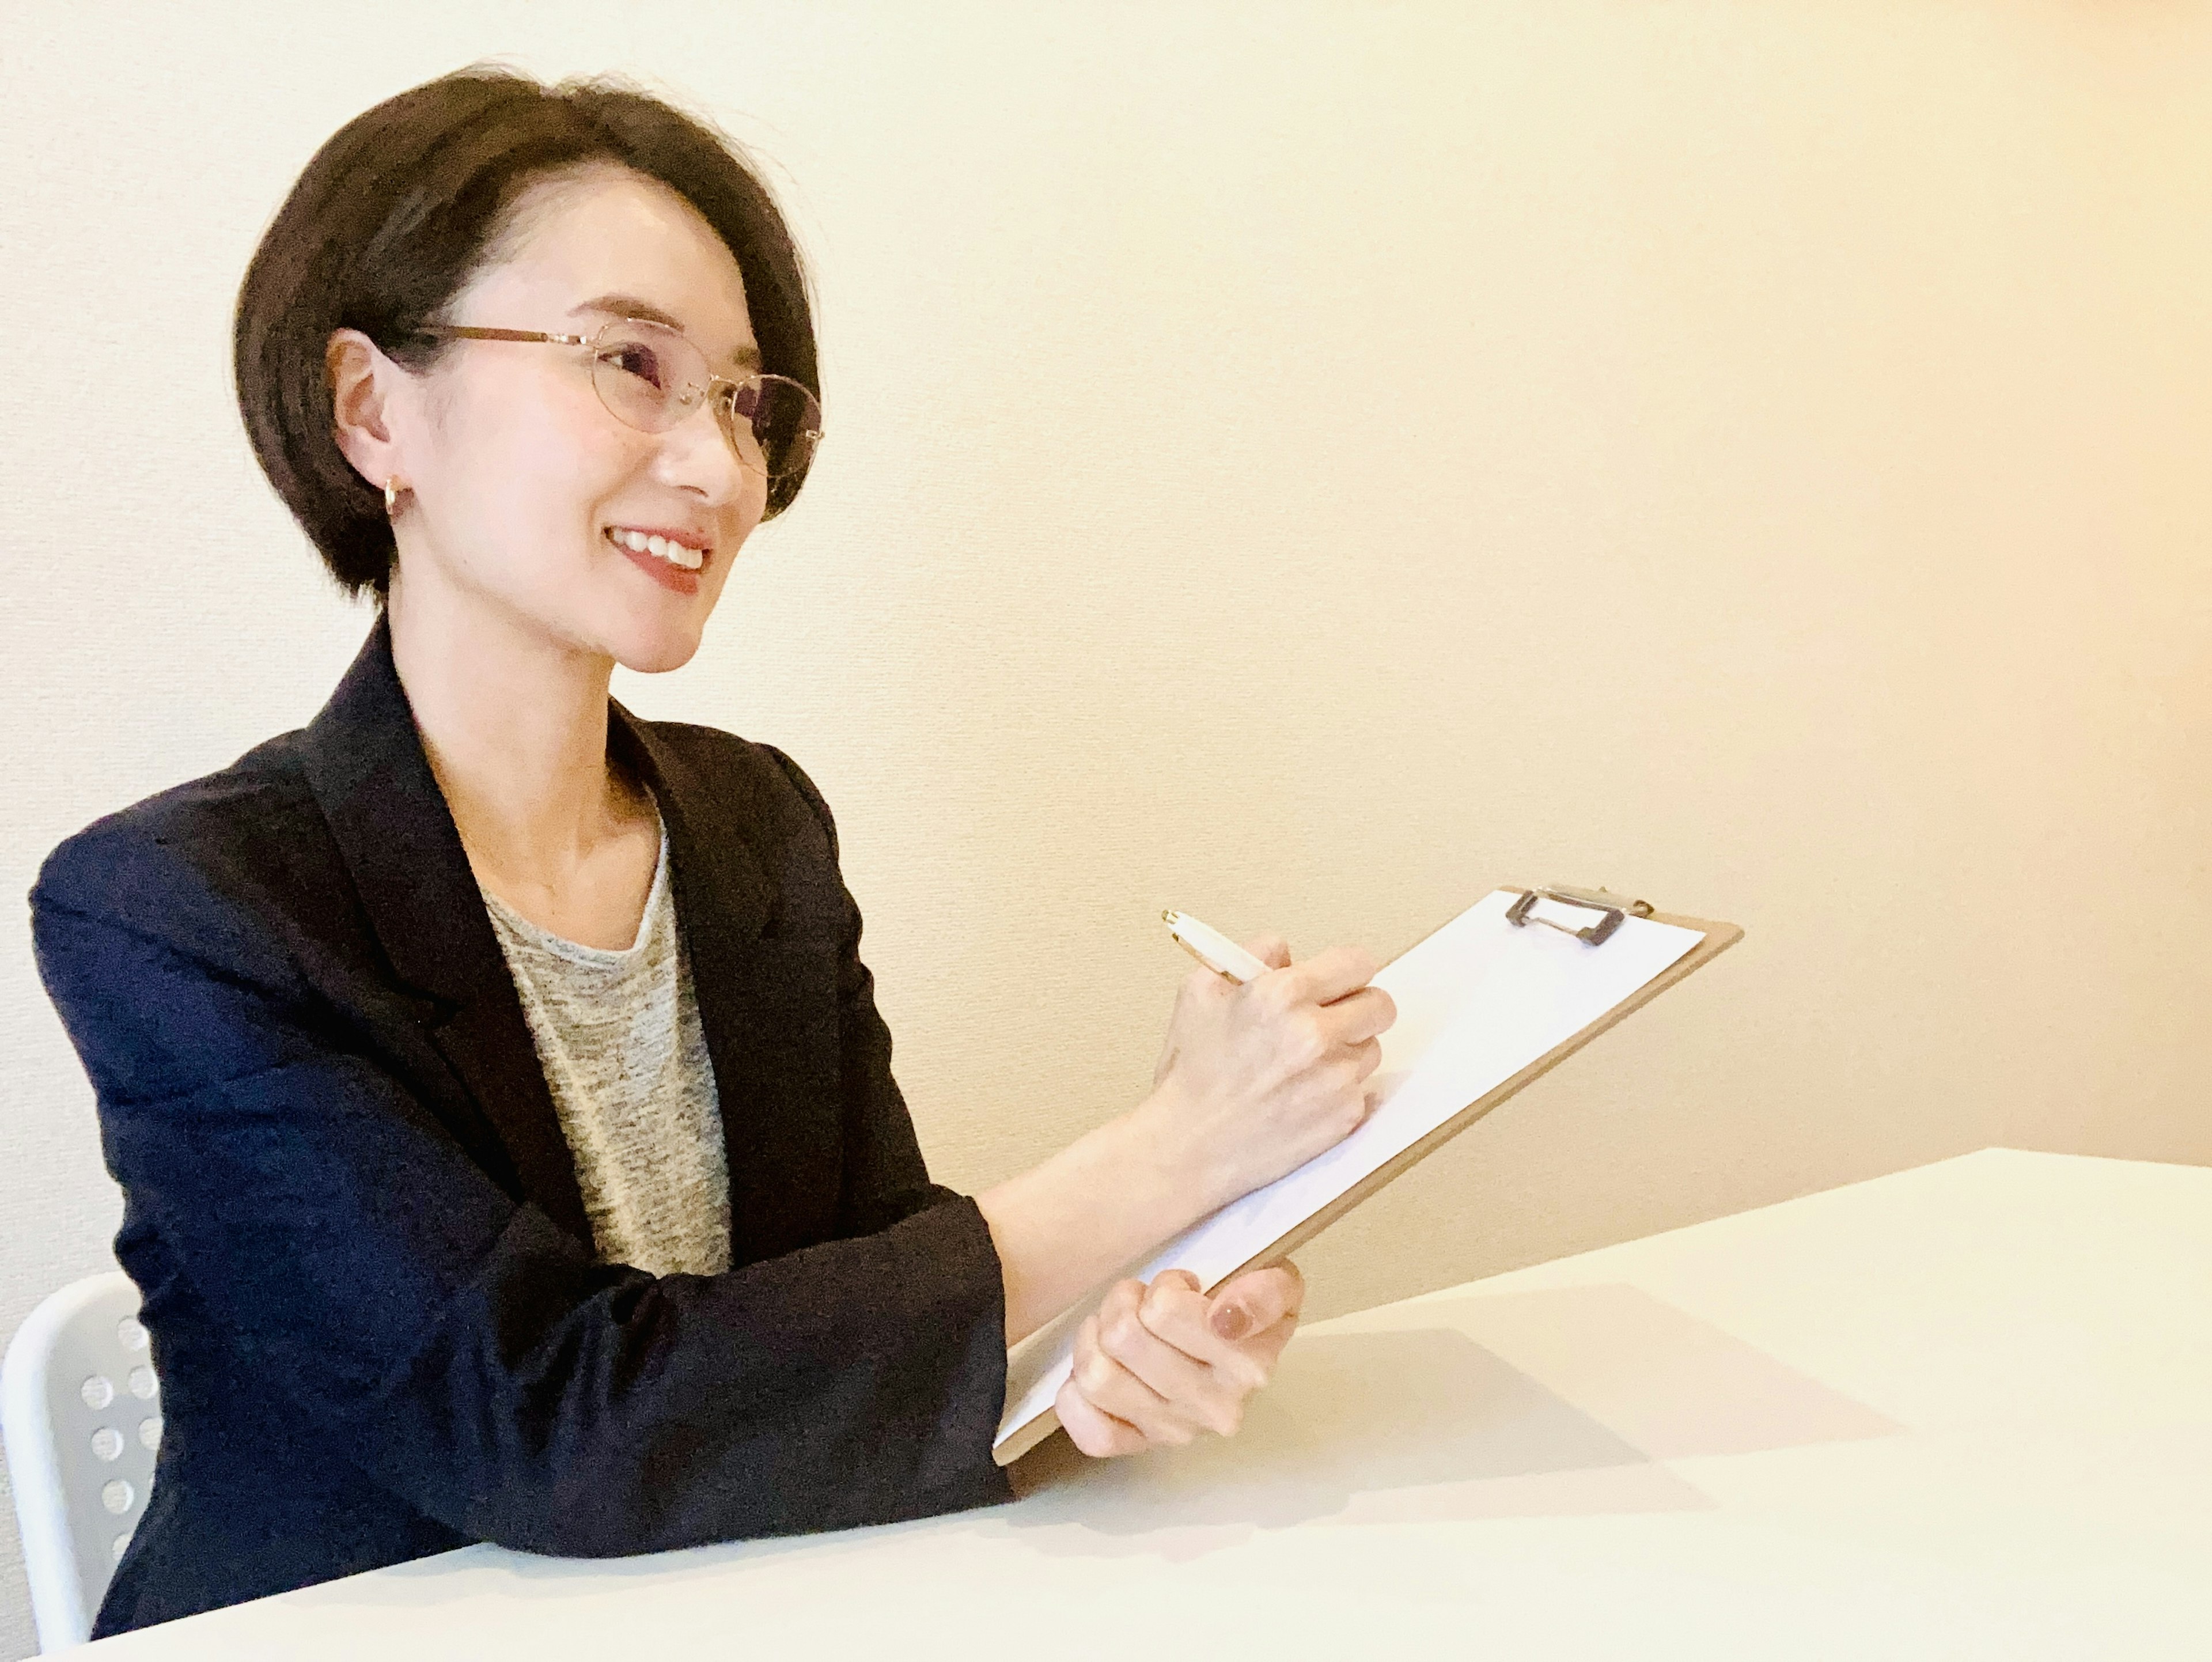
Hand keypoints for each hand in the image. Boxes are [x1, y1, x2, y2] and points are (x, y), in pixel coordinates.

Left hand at [1054, 1262, 1304, 1456]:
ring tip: (1121, 1328)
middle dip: (1126, 1303)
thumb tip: (1226, 1319)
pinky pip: (1088, 1428)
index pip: (1166, 1311)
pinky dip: (1079, 1393)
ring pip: (1097, 1375)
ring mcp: (1176, 1430)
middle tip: (1145, 1301)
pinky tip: (1104, 1366)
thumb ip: (1266, 1292)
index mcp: (1249, 1364)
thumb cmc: (1243, 1302)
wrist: (1241, 1344)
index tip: (1186, 1287)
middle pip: (1124, 1336)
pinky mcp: (1140, 1445)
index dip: (1166, 1287)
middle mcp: (1216, 1407)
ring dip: (1098, 1338)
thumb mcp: (1277, 1280)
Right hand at [1141, 935, 1396, 1212]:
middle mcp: (1316, 1034)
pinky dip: (1340, 1090)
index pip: (1357, 963)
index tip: (1337, 983)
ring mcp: (1336, 1078)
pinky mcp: (1345, 1116)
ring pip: (1372, 1048)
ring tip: (1304, 1065)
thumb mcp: (1200, 993)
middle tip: (1329, 1020)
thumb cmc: (1191, 1075)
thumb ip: (1250, 957)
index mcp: (1283, 995)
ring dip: (1347, 1051)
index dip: (1346, 973)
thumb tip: (1284, 951)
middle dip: (1357, 1008)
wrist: (1188, 1147)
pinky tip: (1302, 1095)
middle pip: (1380, 1005)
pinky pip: (1363, 1089)